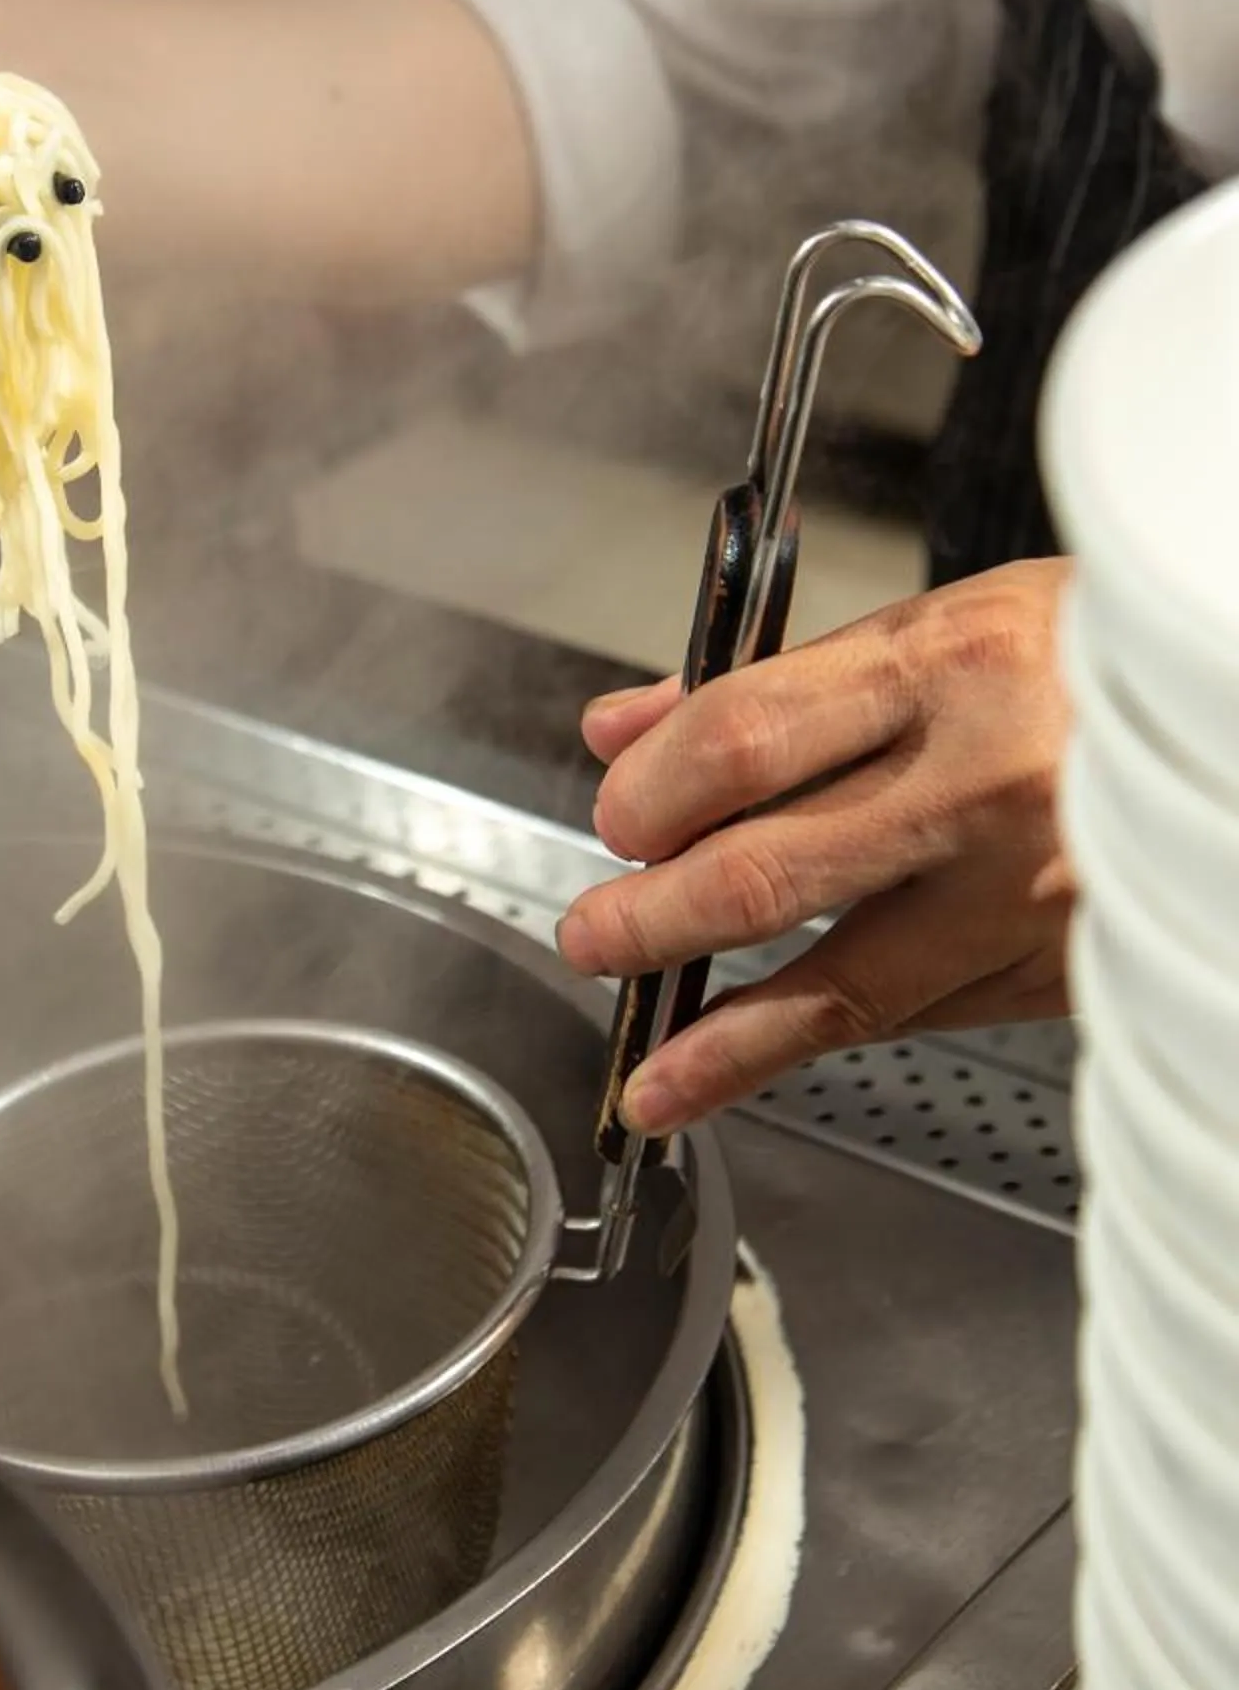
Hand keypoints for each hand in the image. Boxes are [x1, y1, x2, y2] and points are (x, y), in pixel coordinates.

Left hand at [555, 559, 1075, 1131]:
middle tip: (595, 937)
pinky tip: (756, 1063)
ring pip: (838, 988)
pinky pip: (916, 1015)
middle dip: (647, 922)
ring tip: (649, 1065)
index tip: (614, 817)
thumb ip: (774, 685)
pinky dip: (823, 1043)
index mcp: (951, 665)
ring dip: (717, 1038)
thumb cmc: (1095, 660)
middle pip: (763, 874)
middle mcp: (988, 783)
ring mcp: (1032, 892)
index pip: (740, 742)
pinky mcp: (1066, 970)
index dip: (646, 793)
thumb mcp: (941, 625)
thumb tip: (627, 728)